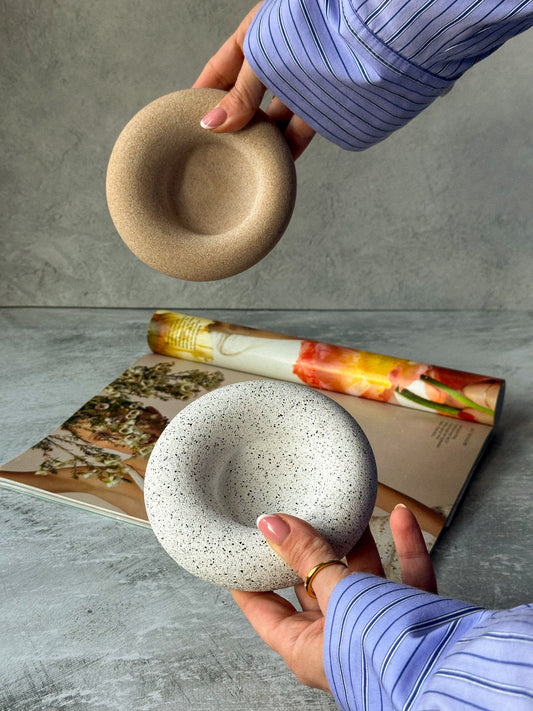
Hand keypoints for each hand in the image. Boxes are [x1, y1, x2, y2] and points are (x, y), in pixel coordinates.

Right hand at [193, 3, 314, 158]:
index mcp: (253, 38)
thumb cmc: (308, 23)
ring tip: (243, 164)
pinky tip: (275, 163)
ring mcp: (298, 81)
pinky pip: (300, 128)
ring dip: (260, 139)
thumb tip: (212, 124)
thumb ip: (240, 94)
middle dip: (231, 124)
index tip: (186, 122)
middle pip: (245, 99)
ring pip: (273, 116)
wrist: (369, 24)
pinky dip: (288, 146)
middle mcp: (274, 60)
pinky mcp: (322, 100)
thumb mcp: (262, 57)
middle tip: (214, 152)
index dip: (201, 96)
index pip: (218, 72)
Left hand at [231, 504, 436, 691]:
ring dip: (357, 542)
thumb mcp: (337, 594)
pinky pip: (403, 575)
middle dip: (310, 550)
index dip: (249, 580)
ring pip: (360, 577)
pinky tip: (401, 516)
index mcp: (306, 647)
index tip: (240, 550)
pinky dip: (403, 545)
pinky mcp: (411, 616)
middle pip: (314, 586)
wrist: (452, 669)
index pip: (264, 610)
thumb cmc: (384, 649)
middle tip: (298, 516)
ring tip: (348, 510)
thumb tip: (271, 525)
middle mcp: (339, 638)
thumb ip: (306, 556)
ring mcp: (375, 627)